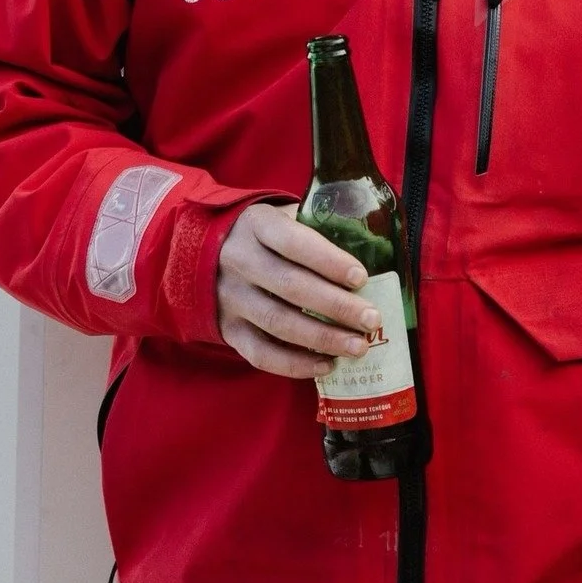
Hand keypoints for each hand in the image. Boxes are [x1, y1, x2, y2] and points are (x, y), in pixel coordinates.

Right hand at [217, 201, 382, 377]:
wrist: (208, 253)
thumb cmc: (267, 235)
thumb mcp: (284, 217)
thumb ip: (316, 229)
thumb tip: (373, 250)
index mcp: (257, 224)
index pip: (293, 241)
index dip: (328, 260)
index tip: (361, 277)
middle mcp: (239, 260)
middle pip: (290, 285)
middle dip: (336, 306)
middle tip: (372, 319)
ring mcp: (230, 298)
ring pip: (278, 322)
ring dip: (322, 338)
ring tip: (358, 347)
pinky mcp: (228, 329)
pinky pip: (261, 354)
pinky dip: (295, 364)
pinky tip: (327, 365)